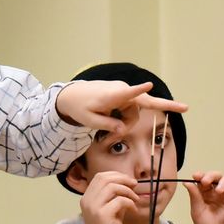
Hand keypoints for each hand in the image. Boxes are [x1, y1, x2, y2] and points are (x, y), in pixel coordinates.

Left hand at [57, 80, 188, 133]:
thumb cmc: (80, 107)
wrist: (74, 94)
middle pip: (135, 114)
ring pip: (134, 114)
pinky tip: (114, 116)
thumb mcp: (90, 121)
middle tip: (109, 139)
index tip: (150, 84)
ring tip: (106, 127)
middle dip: (128, 126)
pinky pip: (132, 110)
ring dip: (124, 123)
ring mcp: (125, 91)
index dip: (139, 90)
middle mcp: (122, 90)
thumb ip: (108, 126)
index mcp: (112, 95)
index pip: (128, 93)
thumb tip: (124, 130)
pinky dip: (124, 118)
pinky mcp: (126, 94)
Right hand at [80, 171, 138, 223]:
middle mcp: (87, 200)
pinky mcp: (102, 215)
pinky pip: (119, 200)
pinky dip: (130, 202)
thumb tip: (127, 185)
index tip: (129, 181)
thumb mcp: (111, 212)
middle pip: (104, 178)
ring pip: (112, 186)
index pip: (99, 177)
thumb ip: (115, 198)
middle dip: (123, 179)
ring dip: (127, 190)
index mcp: (86, 199)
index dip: (116, 175)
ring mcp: (93, 207)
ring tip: (135, 199)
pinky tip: (133, 209)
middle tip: (135, 186)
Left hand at [184, 171, 223, 223]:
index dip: (202, 175)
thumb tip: (187, 182)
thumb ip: (194, 196)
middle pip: (219, 175)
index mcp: (208, 193)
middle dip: (212, 175)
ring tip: (219, 191)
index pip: (206, 178)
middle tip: (206, 182)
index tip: (196, 176)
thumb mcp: (197, 212)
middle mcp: (221, 193)